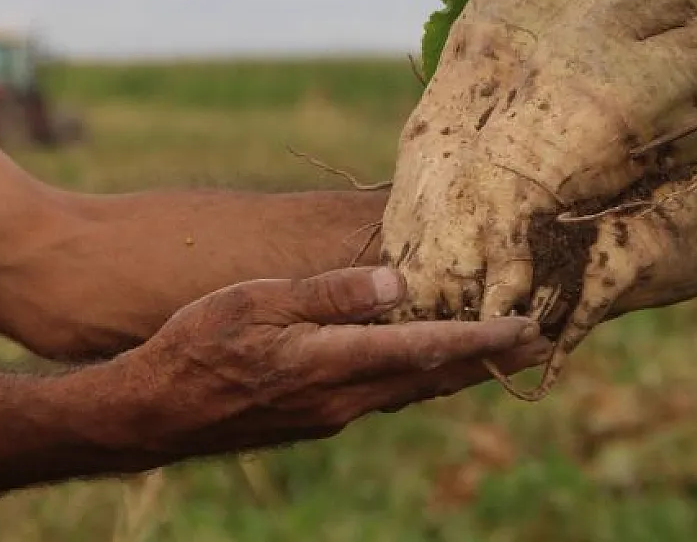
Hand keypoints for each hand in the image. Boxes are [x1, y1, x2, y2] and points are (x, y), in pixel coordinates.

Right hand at [98, 266, 549, 460]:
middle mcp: (345, 397)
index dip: (483, 337)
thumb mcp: (256, 303)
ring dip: (463, 366)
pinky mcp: (321, 415)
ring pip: (415, 385)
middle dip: (492, 356)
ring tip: (508, 347)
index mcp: (332, 364)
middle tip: (547, 338)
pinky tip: (436, 357)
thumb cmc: (195, 345)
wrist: (150, 414)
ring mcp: (334, 412)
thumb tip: (398, 281)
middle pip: (436, 374)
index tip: (532, 326)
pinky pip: (388, 390)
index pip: (427, 348)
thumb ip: (329, 293)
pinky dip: (424, 372)